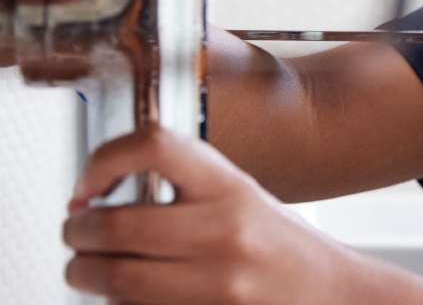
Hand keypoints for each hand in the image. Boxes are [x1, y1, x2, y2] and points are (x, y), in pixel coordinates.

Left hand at [62, 128, 357, 303]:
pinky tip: (127, 296)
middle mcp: (224, 233)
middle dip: (77, 232)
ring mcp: (216, 284)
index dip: (104, 159)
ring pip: (113, 278)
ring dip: (85, 273)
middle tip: (76, 232)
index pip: (155, 147)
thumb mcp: (243, 199)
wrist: (332, 295)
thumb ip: (186, 189)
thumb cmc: (284, 249)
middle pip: (114, 224)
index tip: (89, 183)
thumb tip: (99, 195)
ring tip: (90, 268)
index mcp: (232, 188)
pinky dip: (117, 304)